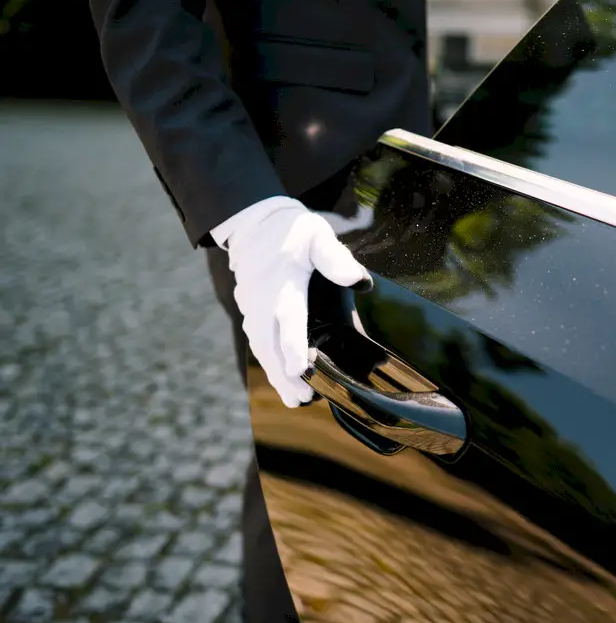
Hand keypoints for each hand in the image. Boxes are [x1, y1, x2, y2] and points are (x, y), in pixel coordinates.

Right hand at [225, 200, 371, 406]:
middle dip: (284, 373)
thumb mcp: (317, 234)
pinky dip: (269, 362)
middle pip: (270, 343)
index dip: (293, 345)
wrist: (254, 223)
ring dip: (276, 374)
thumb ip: (335, 257)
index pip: (287, 318)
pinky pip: (258, 341)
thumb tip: (358, 280)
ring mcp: (252, 306)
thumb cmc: (292, 230)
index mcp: (282, 283)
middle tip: (302, 399)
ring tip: (295, 399)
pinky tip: (282, 379)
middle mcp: (262, 300)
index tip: (300, 368)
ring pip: (261, 347)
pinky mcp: (250, 311)